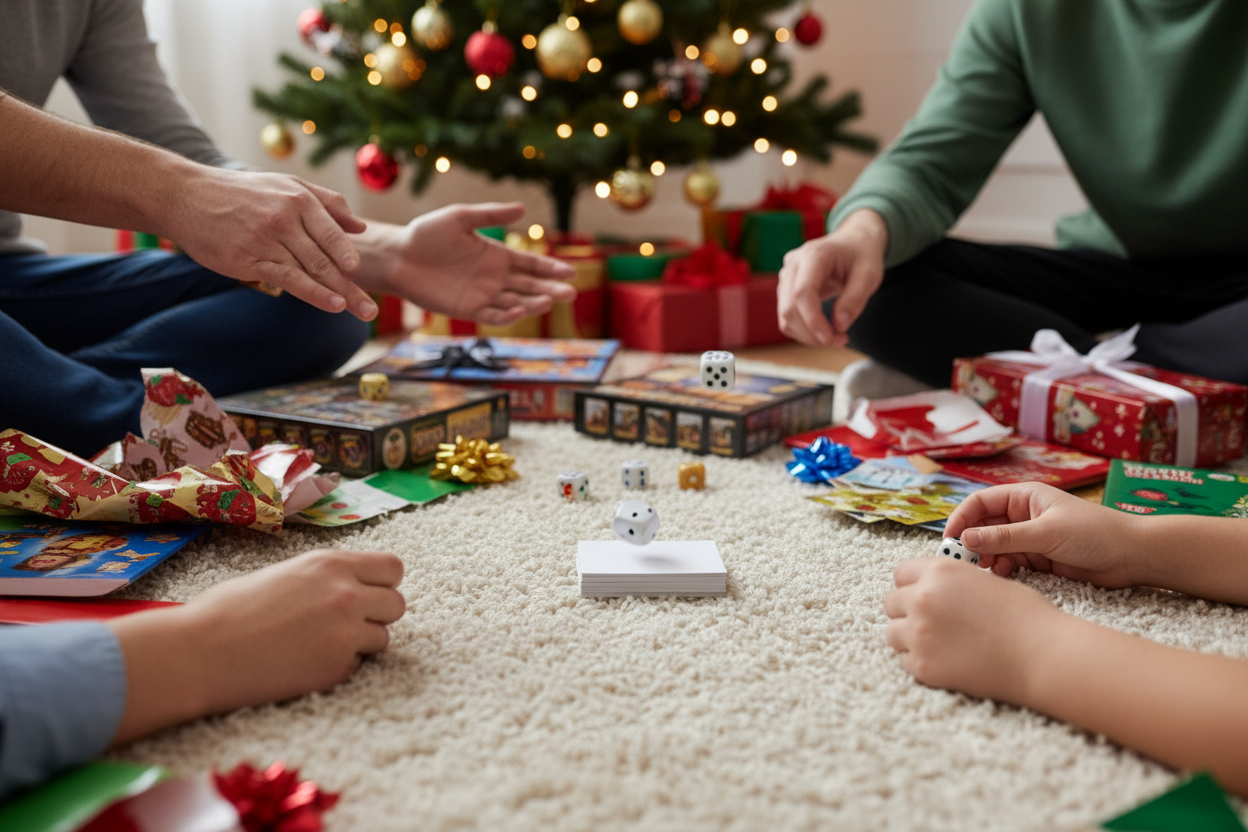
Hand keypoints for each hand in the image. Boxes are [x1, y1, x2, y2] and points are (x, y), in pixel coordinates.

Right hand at [108, 549, 405, 743]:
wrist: (199, 653)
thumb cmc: (228, 610)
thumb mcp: (284, 573)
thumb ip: (325, 578)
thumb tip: (352, 586)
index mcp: (331, 564)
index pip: (393, 568)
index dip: (382, 583)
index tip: (366, 594)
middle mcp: (346, 594)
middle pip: (397, 604)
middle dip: (376, 615)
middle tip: (345, 624)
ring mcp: (345, 633)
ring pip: (382, 638)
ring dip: (360, 643)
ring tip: (318, 645)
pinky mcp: (336, 669)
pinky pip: (357, 666)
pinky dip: (338, 667)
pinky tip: (303, 664)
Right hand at [165, 167, 376, 320]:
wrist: (185, 196)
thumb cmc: (241, 192)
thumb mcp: (285, 185)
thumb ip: (327, 203)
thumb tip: (360, 227)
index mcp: (298, 199)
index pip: (331, 232)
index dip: (346, 254)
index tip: (359, 271)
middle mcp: (285, 219)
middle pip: (325, 258)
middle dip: (351, 285)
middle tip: (371, 310)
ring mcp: (266, 240)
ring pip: (310, 270)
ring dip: (337, 294)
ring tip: (359, 311)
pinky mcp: (248, 260)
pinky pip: (288, 279)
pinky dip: (312, 293)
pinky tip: (331, 304)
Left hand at [366, 203, 576, 325]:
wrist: (399, 256)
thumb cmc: (427, 234)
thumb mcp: (460, 217)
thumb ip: (490, 215)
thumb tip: (522, 209)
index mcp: (496, 255)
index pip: (530, 264)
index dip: (550, 268)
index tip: (571, 271)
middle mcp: (494, 277)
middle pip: (529, 286)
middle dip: (550, 290)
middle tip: (569, 294)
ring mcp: (482, 295)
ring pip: (516, 303)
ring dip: (532, 304)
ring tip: (547, 301)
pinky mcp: (467, 309)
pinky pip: (493, 316)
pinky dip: (507, 316)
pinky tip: (518, 310)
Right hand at [776, 208, 887, 346]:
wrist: (853, 241)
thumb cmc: (861, 255)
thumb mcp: (870, 274)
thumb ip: (855, 298)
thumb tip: (839, 325)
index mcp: (813, 255)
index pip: (802, 293)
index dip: (813, 320)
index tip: (831, 339)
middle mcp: (793, 264)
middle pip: (789, 308)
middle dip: (812, 333)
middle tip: (840, 341)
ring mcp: (786, 277)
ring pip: (785, 317)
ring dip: (808, 335)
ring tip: (836, 337)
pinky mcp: (786, 289)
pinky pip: (788, 318)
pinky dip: (804, 331)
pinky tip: (824, 331)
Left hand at [884, 557, 1063, 702]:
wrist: (1042, 655)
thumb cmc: (1025, 616)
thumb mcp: (984, 581)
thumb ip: (951, 582)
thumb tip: (934, 587)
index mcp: (939, 571)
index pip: (900, 573)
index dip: (912, 584)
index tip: (921, 594)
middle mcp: (922, 598)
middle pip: (891, 602)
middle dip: (908, 611)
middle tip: (932, 622)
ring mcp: (919, 633)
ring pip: (892, 632)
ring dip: (909, 636)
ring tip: (938, 643)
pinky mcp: (922, 666)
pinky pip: (906, 660)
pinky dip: (921, 661)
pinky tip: (947, 661)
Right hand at [946, 482, 1136, 586]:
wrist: (1133, 557)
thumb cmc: (1094, 534)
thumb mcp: (1045, 533)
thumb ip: (1004, 538)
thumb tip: (965, 540)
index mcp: (1024, 497)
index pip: (980, 503)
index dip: (961, 519)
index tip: (950, 540)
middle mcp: (1023, 514)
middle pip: (983, 525)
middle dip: (971, 542)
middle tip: (962, 561)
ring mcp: (1030, 537)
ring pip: (994, 546)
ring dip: (985, 557)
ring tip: (985, 570)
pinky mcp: (1038, 558)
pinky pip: (1008, 561)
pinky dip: (1001, 569)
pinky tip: (1002, 575)